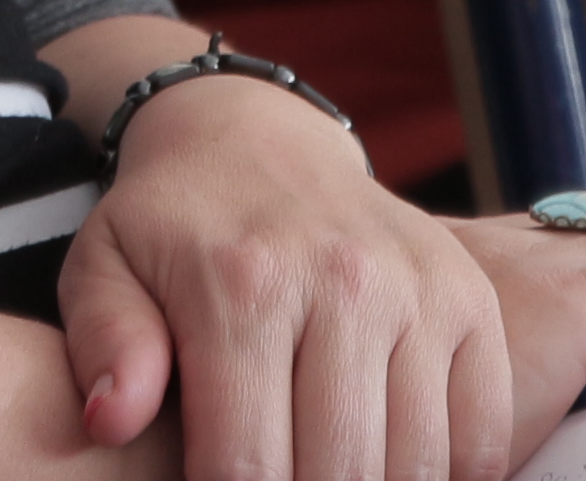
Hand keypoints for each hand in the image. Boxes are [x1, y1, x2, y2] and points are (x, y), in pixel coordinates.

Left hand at [52, 66, 496, 480]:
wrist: (255, 138)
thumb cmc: (170, 225)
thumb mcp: (104, 266)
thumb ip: (107, 344)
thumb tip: (111, 419)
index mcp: (243, 285)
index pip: (246, 464)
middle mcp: (343, 282)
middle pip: (340, 474)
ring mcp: (417, 289)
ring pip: (416, 465)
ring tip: (324, 473)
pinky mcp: (470, 298)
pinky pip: (481, 433)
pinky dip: (448, 475)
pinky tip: (391, 468)